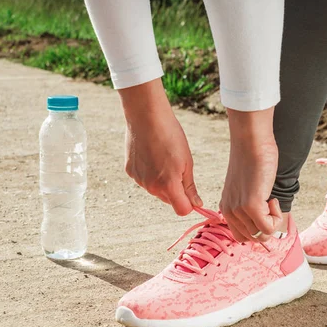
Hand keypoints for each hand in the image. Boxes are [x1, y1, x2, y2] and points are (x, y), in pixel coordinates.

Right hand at [120, 79, 201, 215]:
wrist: (146, 116)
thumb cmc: (171, 136)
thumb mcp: (187, 162)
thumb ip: (190, 187)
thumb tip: (196, 204)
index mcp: (168, 185)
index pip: (182, 210)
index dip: (189, 204)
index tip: (192, 194)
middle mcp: (151, 187)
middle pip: (169, 199)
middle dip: (175, 190)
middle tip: (178, 167)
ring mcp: (139, 180)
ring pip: (155, 189)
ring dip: (162, 181)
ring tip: (163, 157)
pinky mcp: (130, 171)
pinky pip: (144, 179)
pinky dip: (150, 172)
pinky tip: (151, 154)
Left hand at [220, 108, 282, 241]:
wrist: (251, 141)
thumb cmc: (253, 159)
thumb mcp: (247, 187)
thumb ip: (250, 204)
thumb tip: (266, 222)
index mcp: (226, 208)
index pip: (241, 236)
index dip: (257, 227)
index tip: (264, 209)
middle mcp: (229, 211)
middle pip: (251, 238)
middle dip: (266, 226)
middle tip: (269, 205)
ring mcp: (239, 210)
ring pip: (261, 236)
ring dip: (272, 221)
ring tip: (270, 199)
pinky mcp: (251, 205)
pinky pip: (268, 228)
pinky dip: (276, 218)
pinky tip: (272, 198)